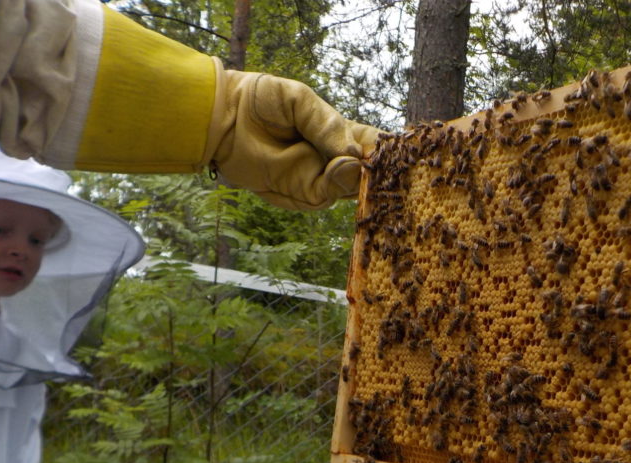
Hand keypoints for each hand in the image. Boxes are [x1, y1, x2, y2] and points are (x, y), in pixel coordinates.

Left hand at [208, 68, 382, 209]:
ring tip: (361, 162)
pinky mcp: (300, 193)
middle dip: (380, 171)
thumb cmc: (261, 100)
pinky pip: (326, 195)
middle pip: (367, 173)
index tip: (409, 152)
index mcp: (340, 134)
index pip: (374, 146)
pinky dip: (338, 186)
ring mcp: (319, 178)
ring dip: (359, 178)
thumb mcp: (301, 102)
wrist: (222, 117)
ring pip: (351, 188)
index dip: (390, 151)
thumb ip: (329, 127)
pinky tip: (345, 168)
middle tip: (391, 163)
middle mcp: (334, 159)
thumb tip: (356, 156)